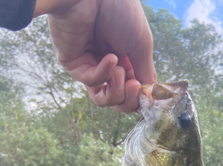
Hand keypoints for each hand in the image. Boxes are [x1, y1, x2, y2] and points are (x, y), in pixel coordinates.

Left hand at [34, 0, 155, 112]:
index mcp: (126, 57)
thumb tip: (149, 98)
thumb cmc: (120, 9)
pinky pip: (91, 82)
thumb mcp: (141, 44)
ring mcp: (90, 64)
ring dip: (117, 91)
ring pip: (104, 98)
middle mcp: (108, 63)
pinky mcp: (73, 64)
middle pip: (119, 99)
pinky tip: (111, 59)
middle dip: (129, 99)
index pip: (134, 89)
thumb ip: (145, 73)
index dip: (141, 97)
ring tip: (121, 74)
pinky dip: (104, 74)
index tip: (149, 95)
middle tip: (135, 86)